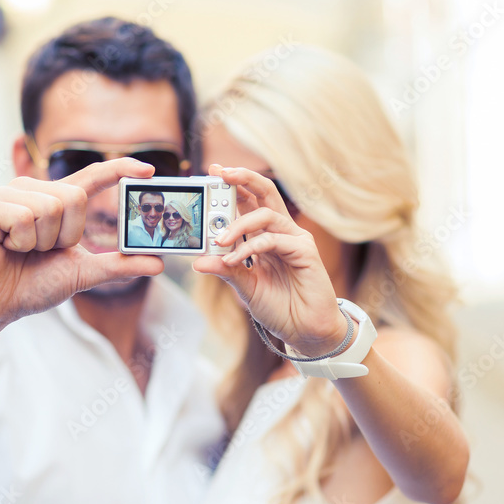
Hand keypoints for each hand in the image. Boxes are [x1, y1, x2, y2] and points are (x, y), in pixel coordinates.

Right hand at [0, 158, 163, 328]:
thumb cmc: (33, 285)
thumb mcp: (83, 273)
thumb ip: (118, 266)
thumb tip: (158, 264)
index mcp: (56, 200)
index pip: (92, 178)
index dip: (119, 170)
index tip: (148, 170)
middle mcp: (32, 190)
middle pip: (74, 197)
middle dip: (66, 235)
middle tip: (42, 251)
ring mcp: (7, 194)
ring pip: (50, 207)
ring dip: (42, 242)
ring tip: (22, 249)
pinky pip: (24, 217)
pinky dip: (21, 241)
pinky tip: (6, 246)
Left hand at [192, 164, 348, 356]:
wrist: (304, 330)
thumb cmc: (279, 306)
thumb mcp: (245, 286)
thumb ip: (225, 270)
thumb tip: (198, 261)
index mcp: (266, 235)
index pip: (249, 201)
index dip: (233, 185)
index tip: (212, 172)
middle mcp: (281, 231)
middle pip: (265, 192)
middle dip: (242, 178)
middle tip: (219, 173)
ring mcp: (295, 239)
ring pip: (265, 214)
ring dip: (238, 224)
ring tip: (219, 241)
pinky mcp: (305, 251)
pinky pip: (273, 240)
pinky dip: (250, 247)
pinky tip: (235, 258)